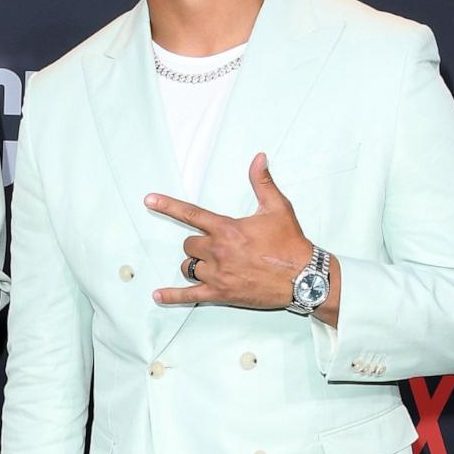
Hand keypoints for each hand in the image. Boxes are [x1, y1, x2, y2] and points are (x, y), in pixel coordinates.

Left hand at [144, 152, 314, 309]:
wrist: (304, 277)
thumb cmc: (290, 243)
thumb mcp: (278, 208)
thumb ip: (262, 182)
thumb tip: (258, 157)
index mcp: (227, 229)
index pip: (191, 214)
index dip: (168, 205)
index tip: (149, 200)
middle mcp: (218, 251)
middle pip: (189, 244)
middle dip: (198, 244)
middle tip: (218, 246)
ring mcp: (217, 274)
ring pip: (189, 267)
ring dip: (195, 265)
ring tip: (214, 265)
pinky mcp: (220, 294)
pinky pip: (189, 295)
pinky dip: (172, 296)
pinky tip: (158, 296)